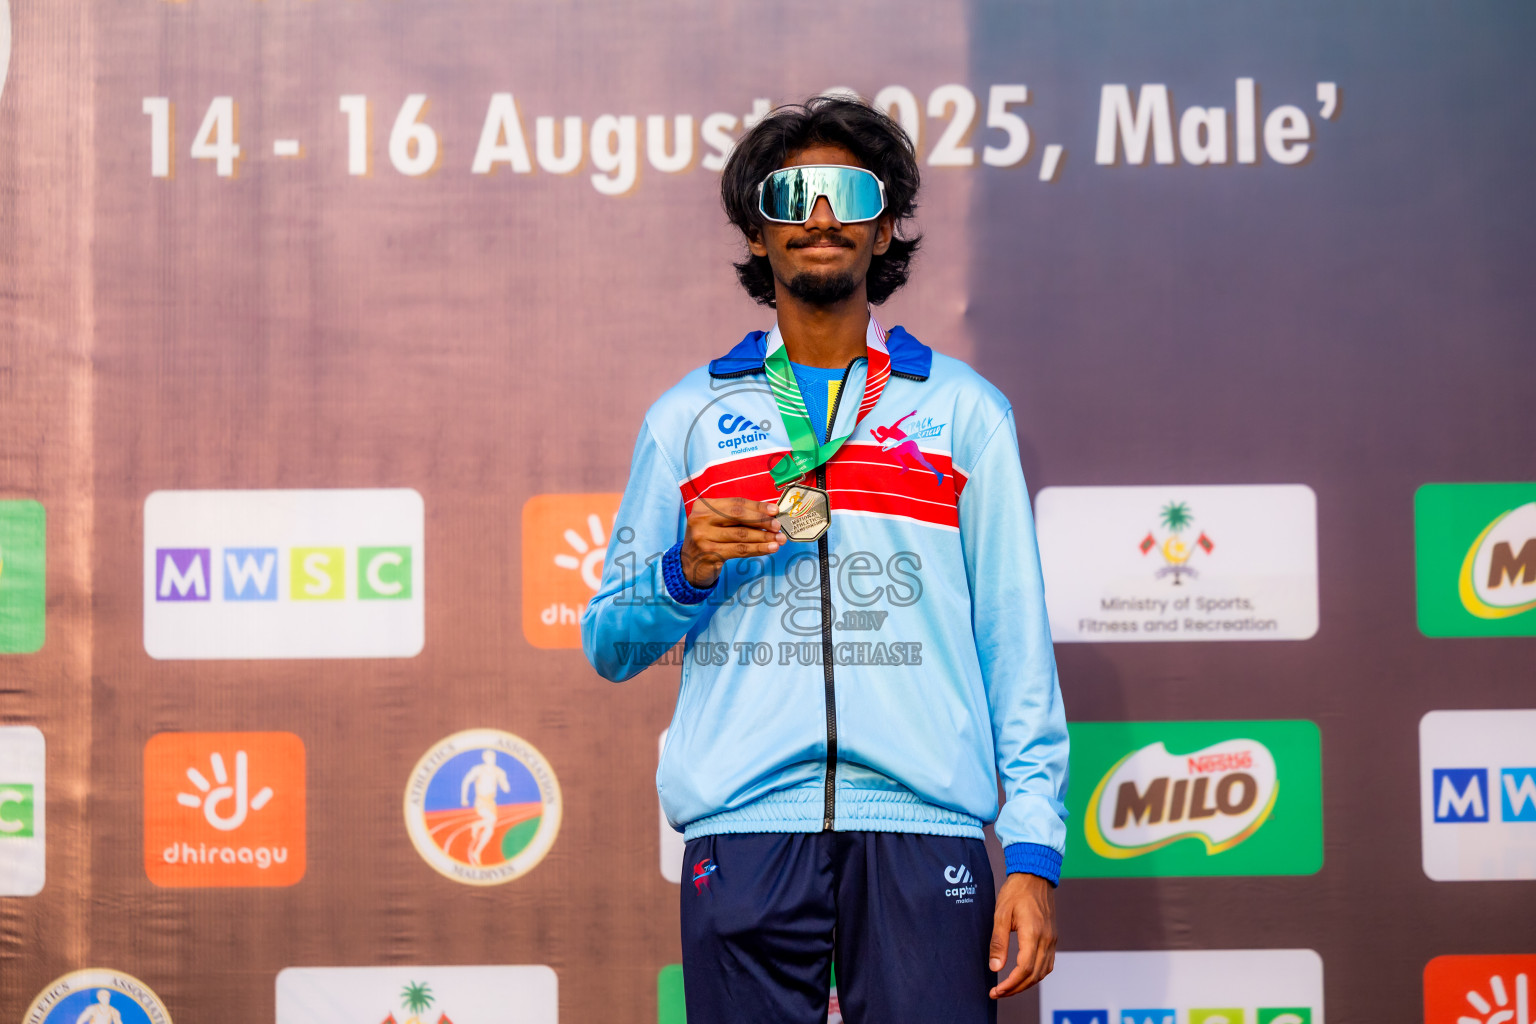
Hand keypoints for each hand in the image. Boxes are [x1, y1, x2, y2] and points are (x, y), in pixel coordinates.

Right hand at [680, 496, 784, 587]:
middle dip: (761, 520)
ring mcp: (703, 537)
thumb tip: (769, 515)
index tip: (774, 510)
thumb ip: (737, 517)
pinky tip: (769, 549)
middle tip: (778, 526)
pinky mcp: (709, 553)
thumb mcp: (717, 522)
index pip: (735, 503)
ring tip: (779, 539)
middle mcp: (700, 518)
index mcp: (703, 506)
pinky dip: (757, 549)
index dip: (756, 506)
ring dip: (763, 537)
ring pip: (741, 535)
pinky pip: (739, 550)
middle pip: (738, 516)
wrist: (689, 564)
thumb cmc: (709, 539)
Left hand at [988, 872, 1056, 998]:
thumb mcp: (1001, 914)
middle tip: (998, 993)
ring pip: (1043, 972)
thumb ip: (998, 942)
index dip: (1010, 984)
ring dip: (1026, 984)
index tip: (996, 991)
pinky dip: (1036, 974)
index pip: (1024, 968)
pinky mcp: (1052, 938)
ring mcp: (1052, 940)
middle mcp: (1046, 940)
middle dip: (1016, 988)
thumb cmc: (1016, 892)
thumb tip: (995, 968)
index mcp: (1033, 933)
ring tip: (1009, 988)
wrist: (1035, 875)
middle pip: (1034, 975)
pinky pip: (1048, 963)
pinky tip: (1024, 976)